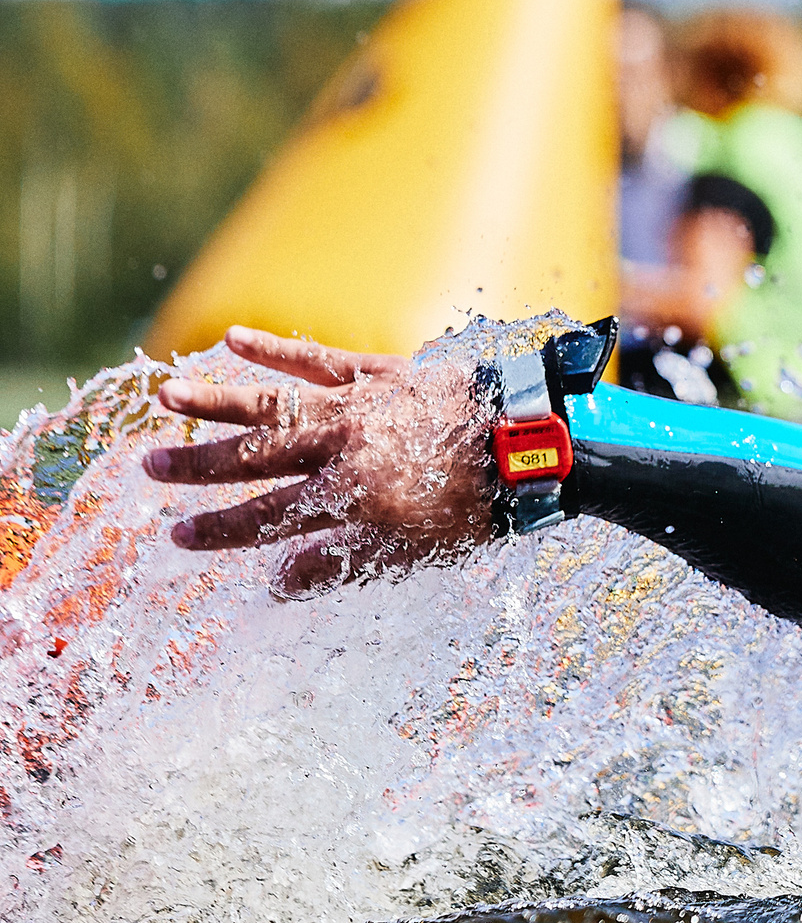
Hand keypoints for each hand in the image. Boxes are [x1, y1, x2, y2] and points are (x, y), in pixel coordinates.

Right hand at [143, 326, 493, 596]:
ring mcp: (357, 405)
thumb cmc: (476, 508)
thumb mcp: (413, 554)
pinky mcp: (379, 373)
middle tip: (148, 468)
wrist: (531, 445)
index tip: (177, 537)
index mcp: (350, 498)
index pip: (268, 519)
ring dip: (217, 400)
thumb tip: (275, 584)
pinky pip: (318, 358)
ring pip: (273, 402)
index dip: (219, 531)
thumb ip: (340, 565)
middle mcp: (343, 448)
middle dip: (199, 466)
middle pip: (255, 458)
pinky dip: (275, 349)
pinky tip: (234, 337)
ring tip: (167, 395)